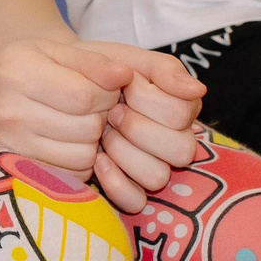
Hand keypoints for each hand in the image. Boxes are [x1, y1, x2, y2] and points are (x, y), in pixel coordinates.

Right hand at [0, 38, 131, 192]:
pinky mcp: (17, 168)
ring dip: (92, 141)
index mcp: (19, 73)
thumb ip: (91, 61)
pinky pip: (71, 175)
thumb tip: (125, 75)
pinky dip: (79, 160)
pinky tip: (69, 140)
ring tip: (80, 122)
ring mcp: (11, 144)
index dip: (107, 93)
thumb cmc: (19, 63)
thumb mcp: (52, 50)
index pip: (85, 95)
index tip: (104, 87)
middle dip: (101, 116)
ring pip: (83, 155)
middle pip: (86, 127)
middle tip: (92, 105)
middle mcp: (11, 111)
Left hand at [79, 42, 207, 211]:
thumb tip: (198, 88)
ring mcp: (152, 167)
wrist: (61, 88)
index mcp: (180, 109)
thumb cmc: (97, 72)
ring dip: (125, 152)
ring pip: (159, 177)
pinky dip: (116, 183)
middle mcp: (173, 142)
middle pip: (181, 150)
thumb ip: (164, 69)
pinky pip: (136, 201)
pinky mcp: (129, 189)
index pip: (181, 113)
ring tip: (104, 133)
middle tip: (113, 112)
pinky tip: (99, 160)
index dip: (148, 98)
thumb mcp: (129, 59)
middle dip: (139, 128)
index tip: (126, 84)